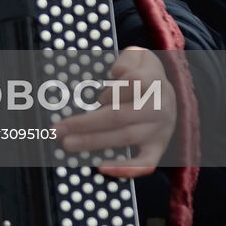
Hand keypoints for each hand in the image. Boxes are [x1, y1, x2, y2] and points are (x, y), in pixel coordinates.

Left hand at [55, 46, 177, 178]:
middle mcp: (158, 108)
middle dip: (85, 123)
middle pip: (119, 116)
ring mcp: (159, 130)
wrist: (167, 92)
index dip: (113, 90)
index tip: (98, 96)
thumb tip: (117, 73)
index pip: (132, 84)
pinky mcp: (158, 148)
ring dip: (93, 142)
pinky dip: (126, 169)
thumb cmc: (143, 73)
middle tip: (58, 129)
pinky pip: (145, 163)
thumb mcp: (138, 57)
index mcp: (154, 81)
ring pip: (124, 137)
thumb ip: (127, 59)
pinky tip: (102, 168)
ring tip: (68, 144)